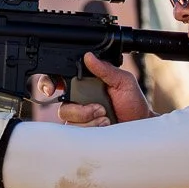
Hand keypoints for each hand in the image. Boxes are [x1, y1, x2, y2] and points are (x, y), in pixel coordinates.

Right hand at [31, 53, 152, 126]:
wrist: (139, 125)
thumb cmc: (133, 103)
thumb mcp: (122, 81)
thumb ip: (106, 69)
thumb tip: (89, 56)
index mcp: (85, 84)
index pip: (60, 80)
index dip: (49, 83)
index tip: (51, 89)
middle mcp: (79, 99)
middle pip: (61, 103)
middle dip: (78, 108)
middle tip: (97, 108)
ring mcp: (80, 116)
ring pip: (68, 117)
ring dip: (87, 117)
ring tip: (105, 116)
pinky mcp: (83, 131)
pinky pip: (75, 130)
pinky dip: (90, 127)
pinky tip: (103, 125)